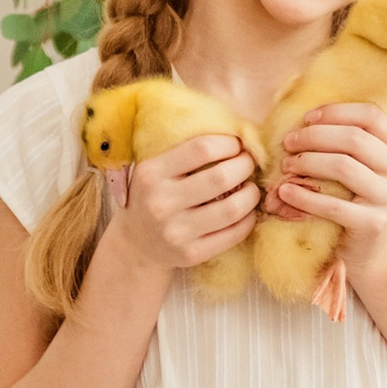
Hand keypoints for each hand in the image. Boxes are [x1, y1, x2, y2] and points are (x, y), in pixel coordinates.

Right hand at [105, 133, 259, 275]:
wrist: (135, 243)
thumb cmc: (153, 196)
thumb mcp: (155, 169)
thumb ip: (185, 152)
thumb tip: (238, 133)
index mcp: (151, 173)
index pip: (202, 148)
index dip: (229, 143)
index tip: (237, 145)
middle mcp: (160, 203)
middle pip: (221, 177)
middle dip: (245, 166)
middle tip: (249, 163)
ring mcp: (175, 232)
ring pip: (233, 208)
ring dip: (251, 194)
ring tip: (250, 188)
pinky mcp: (191, 254)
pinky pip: (234, 233)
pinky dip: (248, 219)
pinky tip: (245, 211)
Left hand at [264, 102, 386, 275]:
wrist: (368, 248)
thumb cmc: (355, 197)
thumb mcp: (359, 164)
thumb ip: (345, 140)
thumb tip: (305, 119)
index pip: (370, 115)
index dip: (336, 112)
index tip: (306, 119)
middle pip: (354, 139)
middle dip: (314, 137)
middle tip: (288, 143)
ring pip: (343, 166)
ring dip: (307, 162)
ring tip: (286, 166)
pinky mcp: (373, 223)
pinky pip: (334, 205)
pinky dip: (305, 197)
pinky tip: (285, 192)